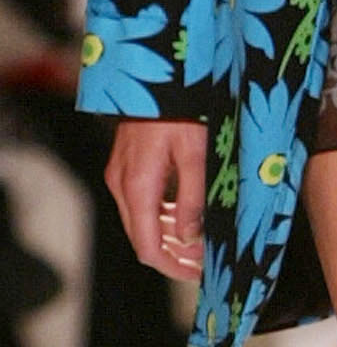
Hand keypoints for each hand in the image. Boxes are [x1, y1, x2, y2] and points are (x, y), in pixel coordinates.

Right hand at [106, 120, 208, 277]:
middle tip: (204, 264)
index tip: (199, 275)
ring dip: (167, 237)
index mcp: (137, 186)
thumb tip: (190, 239)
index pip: (147, 247)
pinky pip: (141, 201)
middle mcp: (122, 183)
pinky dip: (161, 217)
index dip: (173, 267)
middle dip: (173, 255)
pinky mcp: (127, 164)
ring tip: (200, 246)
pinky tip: (184, 218)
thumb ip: (193, 200)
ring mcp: (121, 173)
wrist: (157, 71)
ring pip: (141, 220)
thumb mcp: (197, 155)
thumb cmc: (181, 108)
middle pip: (142, 237)